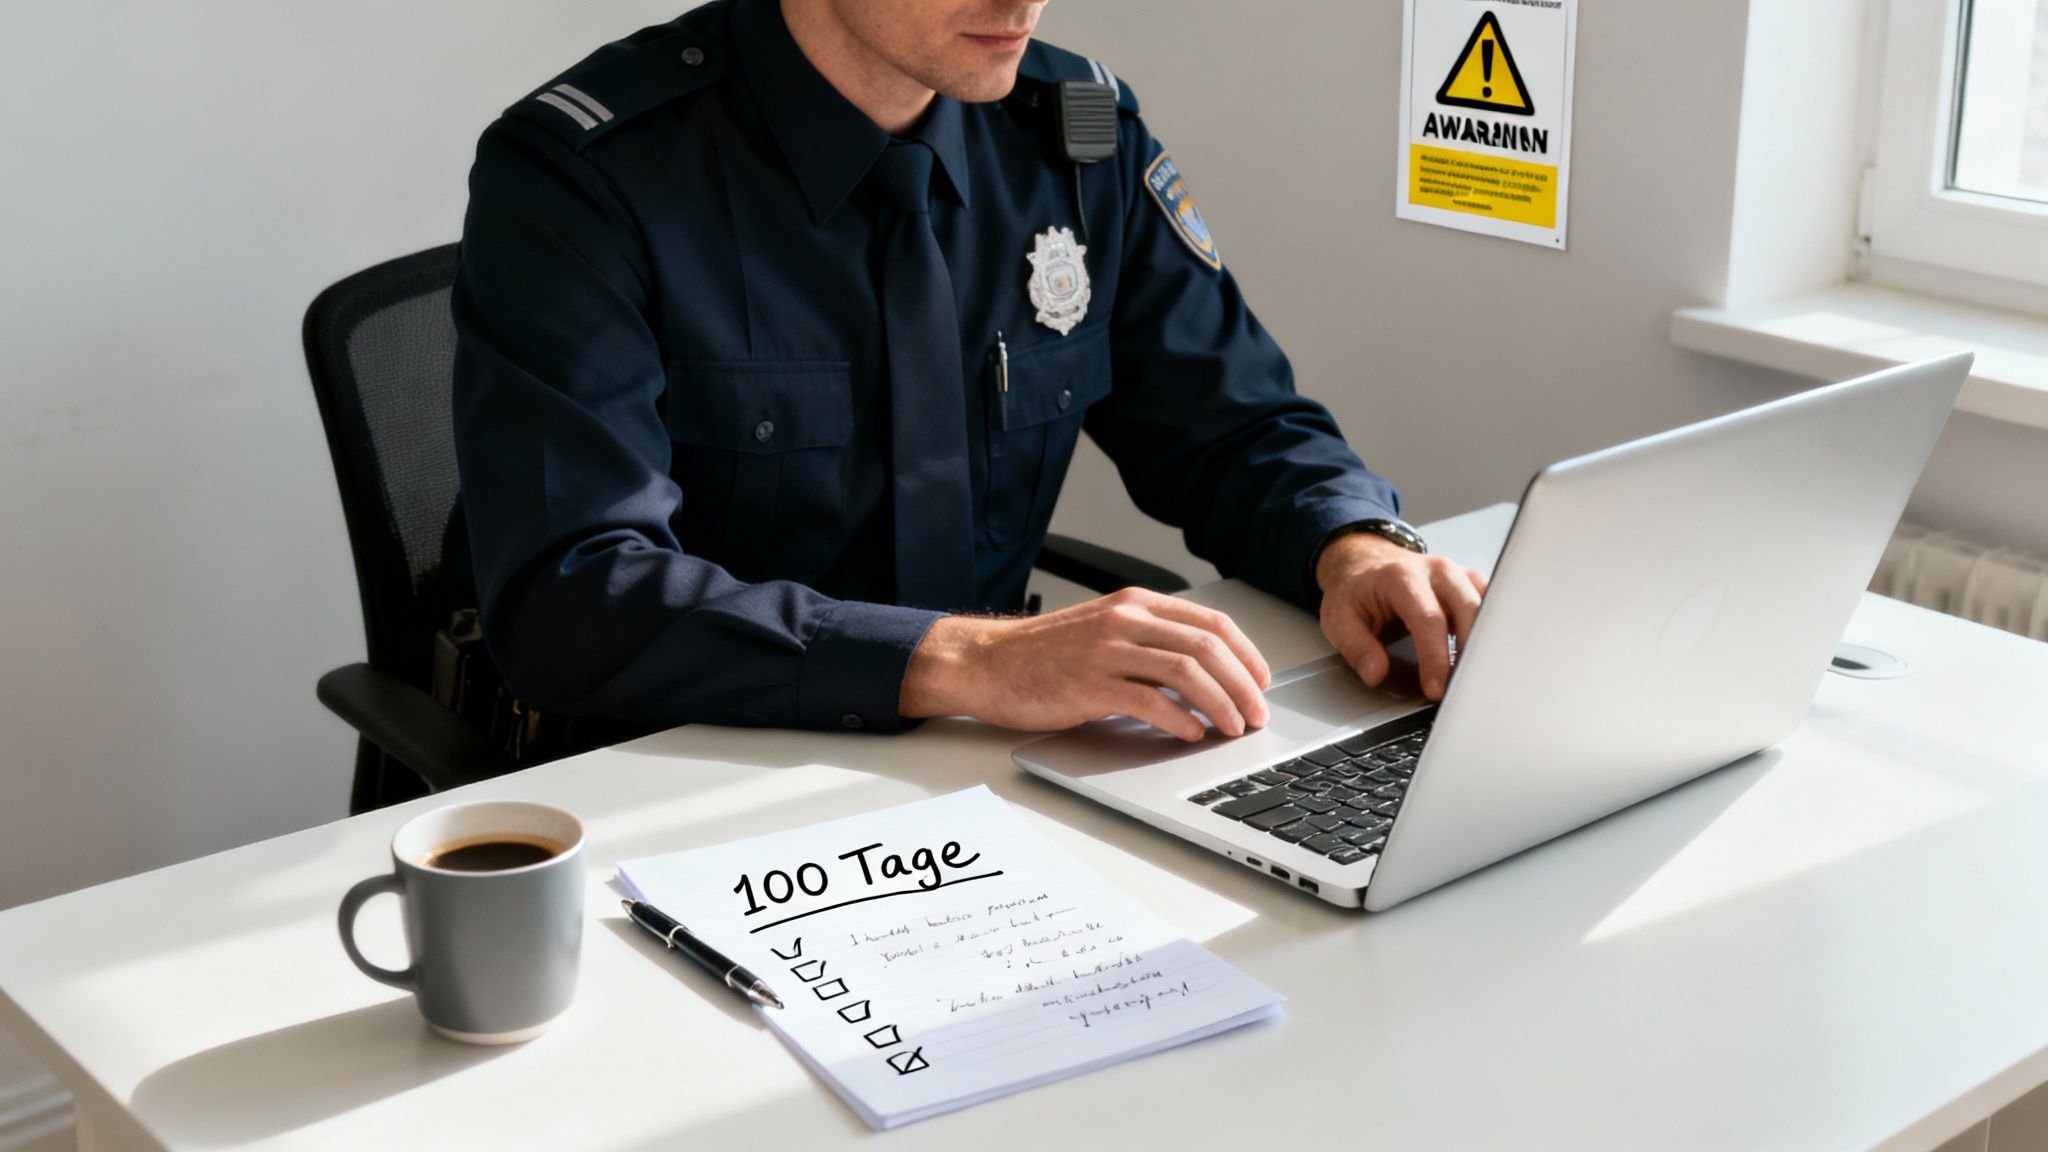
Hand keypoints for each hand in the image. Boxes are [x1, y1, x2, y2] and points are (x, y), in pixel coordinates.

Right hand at [899, 588, 1271, 741]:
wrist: (986, 662)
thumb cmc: (1043, 655)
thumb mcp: (1104, 632)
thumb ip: (1149, 643)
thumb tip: (1204, 675)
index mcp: (1135, 604)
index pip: (1211, 622)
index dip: (1246, 654)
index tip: (1261, 682)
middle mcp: (1126, 620)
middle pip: (1207, 647)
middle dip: (1243, 685)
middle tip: (1257, 714)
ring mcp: (1107, 650)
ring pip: (1187, 671)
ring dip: (1221, 704)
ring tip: (1233, 728)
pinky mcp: (1089, 684)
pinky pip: (1149, 700)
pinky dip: (1179, 719)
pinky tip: (1190, 734)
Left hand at [1315, 532, 1487, 699]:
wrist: (1363, 563)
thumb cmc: (1354, 590)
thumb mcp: (1339, 619)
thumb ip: (1357, 647)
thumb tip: (1376, 673)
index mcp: (1402, 577)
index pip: (1429, 620)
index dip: (1436, 658)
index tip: (1436, 689)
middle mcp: (1436, 571)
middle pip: (1469, 610)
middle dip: (1470, 652)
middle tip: (1462, 688)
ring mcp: (1456, 575)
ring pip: (1487, 606)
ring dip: (1484, 642)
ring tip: (1473, 676)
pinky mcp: (1468, 583)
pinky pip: (1491, 604)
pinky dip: (1490, 630)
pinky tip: (1480, 655)